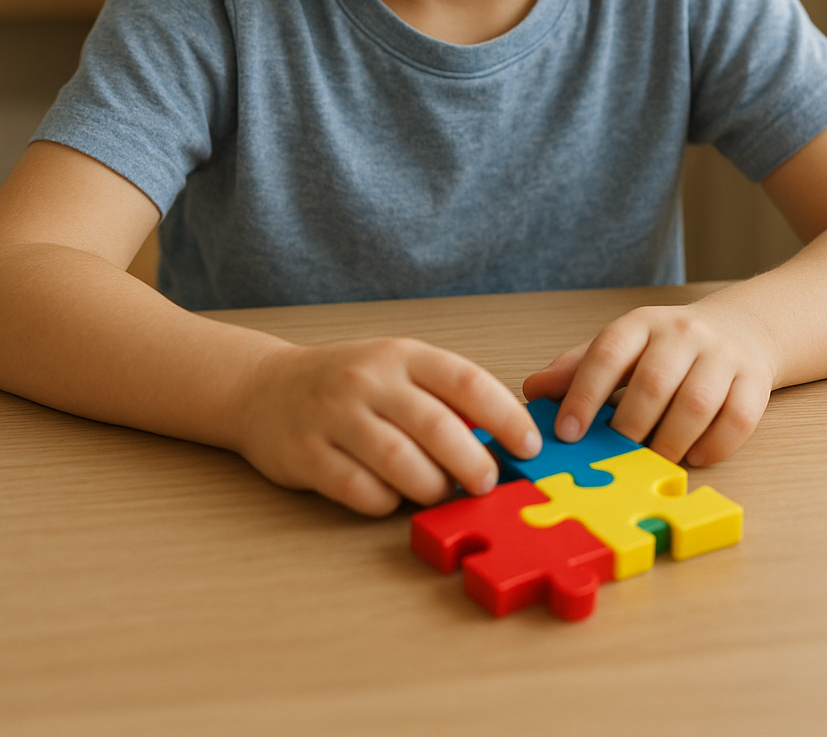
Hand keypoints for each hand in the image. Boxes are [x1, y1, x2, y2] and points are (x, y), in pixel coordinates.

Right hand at [236, 336, 540, 515]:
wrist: (265, 387)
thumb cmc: (348, 381)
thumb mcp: (397, 368)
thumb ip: (443, 395)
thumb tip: (504, 438)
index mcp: (402, 355)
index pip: (467, 382)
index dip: (506, 417)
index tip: (530, 446)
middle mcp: (369, 380)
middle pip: (437, 427)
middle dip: (473, 463)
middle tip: (487, 484)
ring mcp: (335, 416)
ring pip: (400, 463)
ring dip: (432, 487)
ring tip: (442, 493)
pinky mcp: (306, 455)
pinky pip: (359, 489)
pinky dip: (385, 502)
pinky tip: (392, 497)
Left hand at [521, 299, 775, 466]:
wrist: (741, 328)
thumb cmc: (667, 348)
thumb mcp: (621, 347)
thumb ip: (578, 369)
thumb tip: (532, 391)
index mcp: (641, 324)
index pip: (607, 353)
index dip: (583, 395)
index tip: (567, 433)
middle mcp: (683, 334)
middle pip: (653, 383)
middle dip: (630, 427)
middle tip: (616, 455)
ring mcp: (723, 356)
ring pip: (696, 404)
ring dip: (671, 442)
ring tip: (654, 460)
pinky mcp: (754, 381)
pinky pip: (737, 420)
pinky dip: (713, 447)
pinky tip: (694, 456)